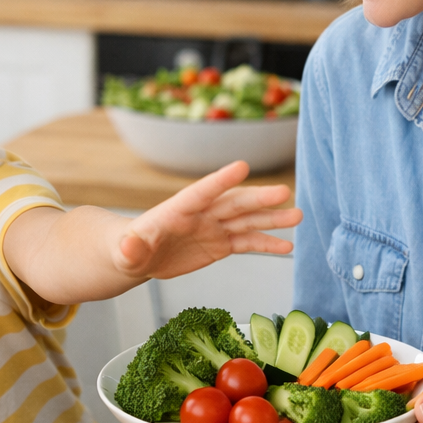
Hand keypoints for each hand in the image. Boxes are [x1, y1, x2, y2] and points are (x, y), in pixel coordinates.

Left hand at [114, 160, 302, 278]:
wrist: (138, 256)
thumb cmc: (127, 251)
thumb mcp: (124, 253)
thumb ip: (130, 249)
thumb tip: (129, 245)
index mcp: (176, 210)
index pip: (199, 192)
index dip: (219, 181)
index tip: (241, 166)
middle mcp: (200, 215)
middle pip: (232, 203)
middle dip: (257, 198)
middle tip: (283, 191)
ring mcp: (213, 227)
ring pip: (246, 220)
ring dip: (272, 218)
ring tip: (298, 215)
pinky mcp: (221, 243)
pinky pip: (247, 241)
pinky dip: (267, 243)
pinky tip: (288, 246)